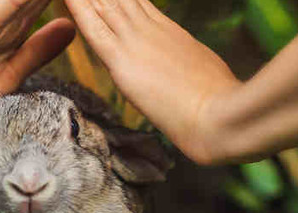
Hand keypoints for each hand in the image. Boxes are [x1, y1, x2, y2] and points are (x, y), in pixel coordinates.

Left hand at [64, 0, 238, 162]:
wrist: (218, 115)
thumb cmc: (220, 103)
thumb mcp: (207, 76)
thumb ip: (192, 70)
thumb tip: (198, 76)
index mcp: (171, 33)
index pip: (137, 4)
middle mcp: (151, 29)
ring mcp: (135, 40)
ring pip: (103, 5)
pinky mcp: (122, 60)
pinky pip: (91, 29)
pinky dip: (77, 9)